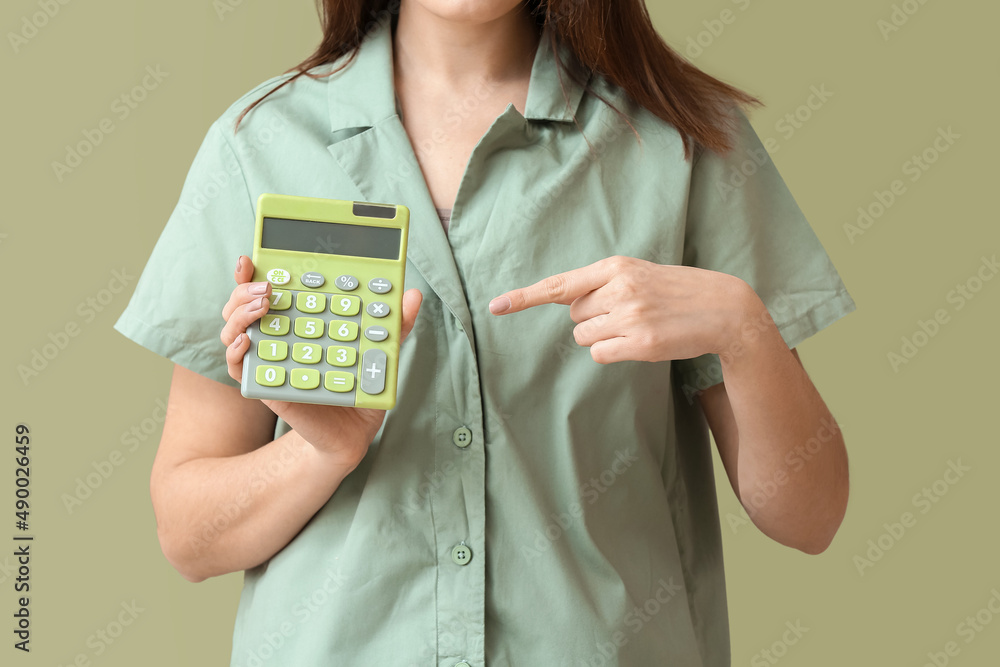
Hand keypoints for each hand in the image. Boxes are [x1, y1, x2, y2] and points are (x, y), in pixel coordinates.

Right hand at [221, 255, 422, 468]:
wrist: (354, 431)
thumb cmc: (361, 386)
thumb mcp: (382, 352)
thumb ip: (395, 324)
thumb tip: (413, 294)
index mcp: (296, 320)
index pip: (266, 289)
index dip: (252, 272)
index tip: (252, 257)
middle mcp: (275, 336)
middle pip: (240, 304)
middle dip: (244, 289)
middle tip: (267, 288)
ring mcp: (267, 360)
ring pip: (233, 330)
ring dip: (240, 315)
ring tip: (262, 308)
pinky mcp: (266, 386)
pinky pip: (239, 368)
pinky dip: (236, 353)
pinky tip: (248, 342)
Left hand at [488, 255, 766, 363]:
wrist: (723, 308)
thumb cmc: (676, 291)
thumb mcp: (638, 274)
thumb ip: (602, 284)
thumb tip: (568, 304)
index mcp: (615, 267)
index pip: (560, 284)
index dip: (524, 297)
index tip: (496, 307)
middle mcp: (618, 289)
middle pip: (573, 316)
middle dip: (593, 318)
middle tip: (628, 313)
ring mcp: (629, 317)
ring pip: (584, 338)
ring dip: (603, 337)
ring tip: (637, 326)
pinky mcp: (640, 345)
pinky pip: (600, 355)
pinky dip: (612, 352)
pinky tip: (640, 342)